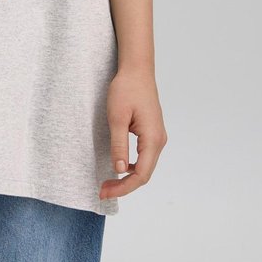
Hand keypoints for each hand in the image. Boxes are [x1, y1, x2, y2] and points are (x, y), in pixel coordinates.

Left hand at [99, 65, 167, 200]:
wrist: (136, 69)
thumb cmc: (126, 89)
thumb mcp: (117, 117)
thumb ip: (119, 145)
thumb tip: (120, 170)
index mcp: (152, 139)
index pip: (141, 174)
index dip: (123, 187)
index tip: (105, 191)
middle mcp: (159, 140)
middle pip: (144, 173)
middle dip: (124, 185)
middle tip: (102, 190)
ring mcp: (157, 136)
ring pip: (145, 166)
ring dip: (128, 177)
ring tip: (108, 182)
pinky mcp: (152, 132)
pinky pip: (144, 156)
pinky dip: (132, 166)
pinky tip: (119, 166)